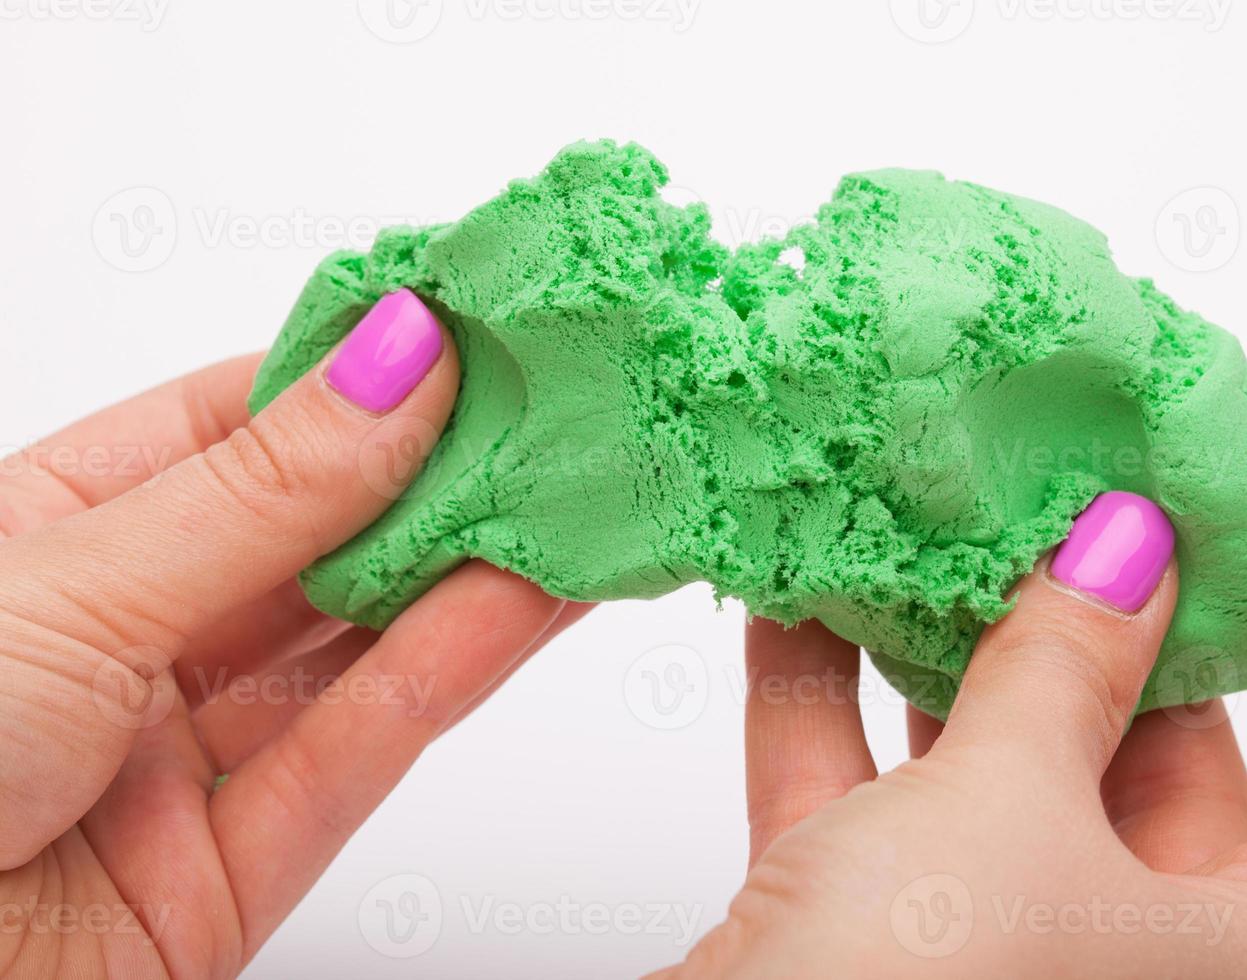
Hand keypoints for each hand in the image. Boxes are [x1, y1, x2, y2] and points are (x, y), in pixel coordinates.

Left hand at [0, 292, 585, 976]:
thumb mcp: (72, 587)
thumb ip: (260, 491)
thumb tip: (394, 359)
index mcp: (49, 536)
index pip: (230, 427)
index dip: (352, 376)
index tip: (461, 329)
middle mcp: (124, 635)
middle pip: (312, 537)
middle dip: (434, 474)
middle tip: (547, 411)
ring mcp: (181, 753)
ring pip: (352, 645)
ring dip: (469, 571)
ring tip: (571, 496)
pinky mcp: (233, 867)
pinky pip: (357, 751)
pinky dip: (452, 672)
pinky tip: (529, 601)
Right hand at [672, 437, 1246, 977]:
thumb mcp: (1009, 805)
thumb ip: (1072, 665)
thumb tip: (1128, 540)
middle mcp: (1152, 958)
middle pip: (1171, 737)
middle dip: (1115, 596)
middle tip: (1081, 466)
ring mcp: (1011, 944)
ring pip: (1010, 759)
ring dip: (959, 641)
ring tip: (940, 512)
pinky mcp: (880, 937)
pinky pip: (878, 795)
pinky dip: (839, 702)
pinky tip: (800, 598)